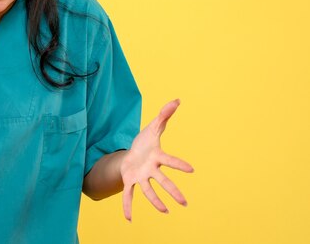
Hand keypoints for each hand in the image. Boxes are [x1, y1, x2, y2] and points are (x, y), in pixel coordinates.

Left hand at [120, 99, 193, 220]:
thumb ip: (164, 115)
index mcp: (157, 157)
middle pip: (163, 181)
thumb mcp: (153, 127)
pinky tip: (129, 219)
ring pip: (148, 190)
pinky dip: (128, 206)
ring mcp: (141, 177)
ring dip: (155, 201)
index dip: (179, 164)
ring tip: (165, 212)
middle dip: (173, 191)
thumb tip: (176, 99)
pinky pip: (128, 195)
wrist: (131, 154)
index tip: (191, 169)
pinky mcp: (130, 181)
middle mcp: (151, 169)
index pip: (170, 160)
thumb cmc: (145, 142)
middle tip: (184, 202)